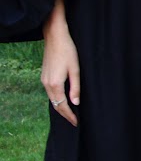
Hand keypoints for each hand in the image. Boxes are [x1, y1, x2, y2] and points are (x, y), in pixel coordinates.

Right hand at [41, 0, 79, 126]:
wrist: (55, 38)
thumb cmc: (68, 51)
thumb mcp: (75, 69)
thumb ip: (75, 87)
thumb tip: (76, 103)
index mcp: (55, 84)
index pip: (62, 105)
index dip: (70, 115)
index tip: (77, 122)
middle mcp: (47, 84)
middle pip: (55, 104)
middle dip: (65, 114)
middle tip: (74, 121)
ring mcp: (44, 80)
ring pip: (52, 99)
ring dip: (60, 107)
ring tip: (71, 113)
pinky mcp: (44, 76)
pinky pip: (50, 92)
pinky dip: (57, 99)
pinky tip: (63, 99)